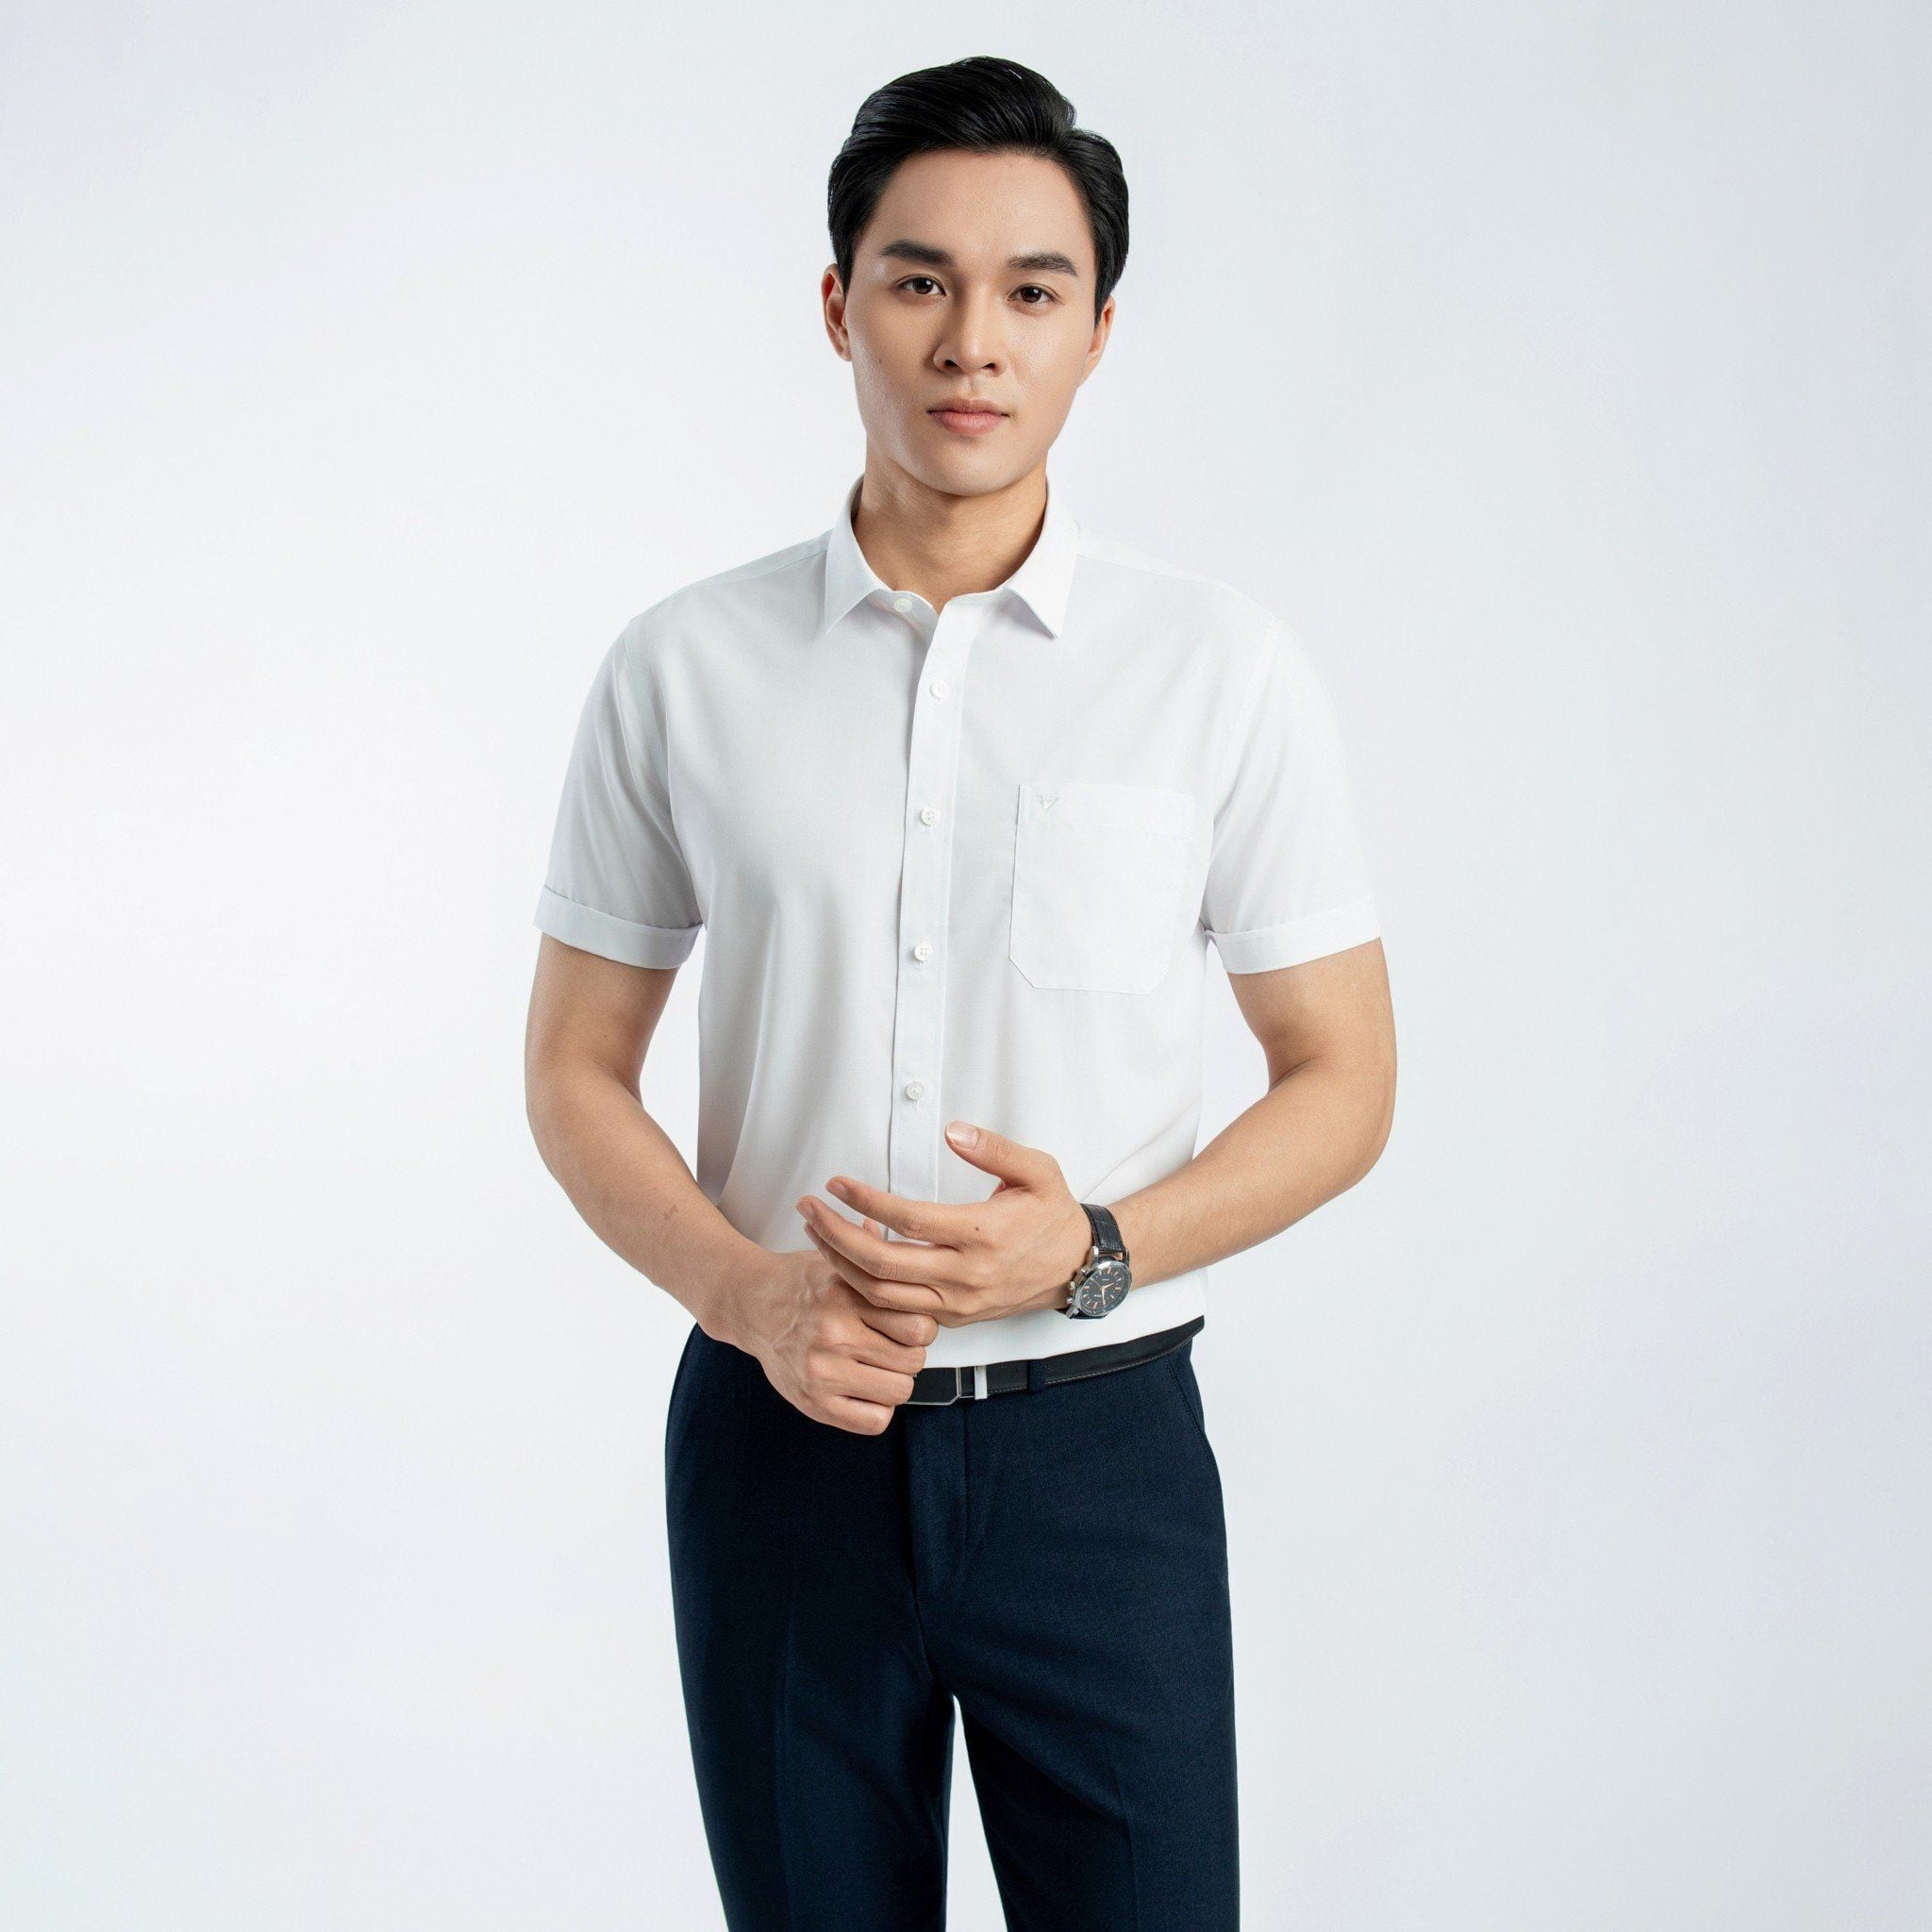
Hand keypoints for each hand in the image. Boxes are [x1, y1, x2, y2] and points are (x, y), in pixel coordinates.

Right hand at [722, 1236, 939, 1433]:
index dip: (924, 1326)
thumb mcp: (836, 1262)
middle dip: (912, 1354)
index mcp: (845, 1296)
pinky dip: (878, 1409)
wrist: (750, 1305)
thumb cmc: (798, 1284)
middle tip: (895, 1347)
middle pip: (914, 1359)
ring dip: (896, 1381)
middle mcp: (834, 1334)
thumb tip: (906, 1248)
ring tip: (879, 1367)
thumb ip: (874, 1259)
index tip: (912, 1324)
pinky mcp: (814, 1402)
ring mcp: (823, 1372)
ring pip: (899, 1390)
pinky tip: (866, 1389)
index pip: (919, 1324)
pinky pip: (874, 1421)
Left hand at [794, 1121, 1094, 1328]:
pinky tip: (847, 1260)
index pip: (908, 1221)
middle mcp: (965, 1275)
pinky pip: (896, 1311)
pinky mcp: (953, 1318)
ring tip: (816, 1232)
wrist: (1078, 1269)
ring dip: (840, 1264)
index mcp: (984, 1235)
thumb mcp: (1038, 1170)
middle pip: (881, 1264)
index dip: (865, 1203)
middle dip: (835, 1235)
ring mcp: (957, 1303)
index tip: (837, 1183)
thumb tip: (952, 1130)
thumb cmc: (1055, 1215)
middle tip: (808, 1208)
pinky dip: (864, 1288)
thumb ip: (993, 1149)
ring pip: (881, 1295)